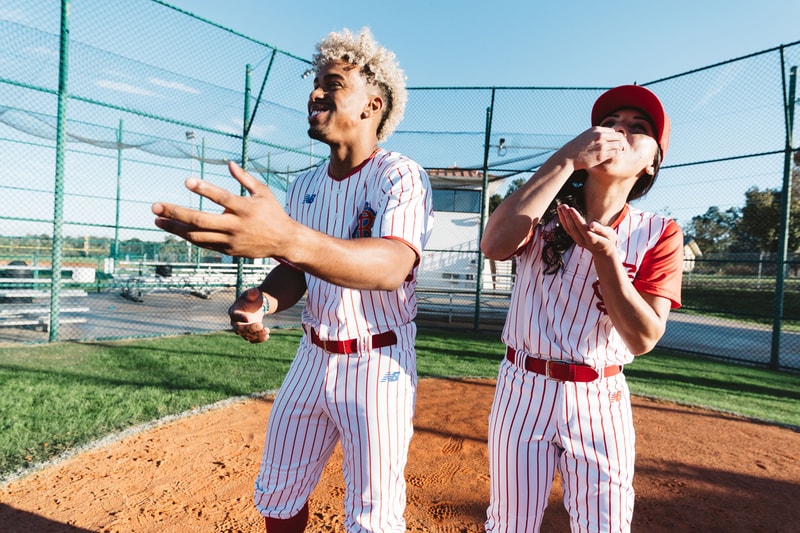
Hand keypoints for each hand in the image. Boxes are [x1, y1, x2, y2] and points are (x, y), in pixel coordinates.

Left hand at [151, 161, 294, 257]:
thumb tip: (229, 163)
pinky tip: (175, 229)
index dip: (205, 189)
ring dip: (175, 228)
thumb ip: (245, 178)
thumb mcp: (263, 192)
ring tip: (157, 219)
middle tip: (156, 206)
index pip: (222, 197)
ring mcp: (230, 240)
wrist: (284, 241)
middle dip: (176, 213)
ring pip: (198, 235)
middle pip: (201, 220)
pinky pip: (204, 243)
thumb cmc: (273, 212)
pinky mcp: (228, 250)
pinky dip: (188, 236)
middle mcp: (236, 225)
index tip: (186, 181)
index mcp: (245, 208)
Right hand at [228, 287, 269, 343]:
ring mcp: (242, 330)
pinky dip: (259, 339)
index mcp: (234, 311)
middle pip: (239, 329)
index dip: (241, 318)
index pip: (235, 316)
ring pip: (247, 336)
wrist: (256, 305)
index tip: (248, 319)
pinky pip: (252, 340)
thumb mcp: (252, 294)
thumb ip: (252, 293)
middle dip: (250, 328)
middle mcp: (235, 322)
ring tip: (267, 330)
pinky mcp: (249, 335)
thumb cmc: (252, 298)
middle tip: (261, 325)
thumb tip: (254, 291)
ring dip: (257, 335)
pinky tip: (267, 336)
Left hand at [556, 204, 617, 257]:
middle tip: (563, 206)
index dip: (576, 218)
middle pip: (573, 228)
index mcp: (592, 239)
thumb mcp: (609, 234)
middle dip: (567, 216)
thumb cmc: (608, 240)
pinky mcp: (575, 238)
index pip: (582, 228)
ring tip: (560, 207)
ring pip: (568, 229)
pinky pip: (567, 229)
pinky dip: (563, 221)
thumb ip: (600, 229)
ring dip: (563, 218)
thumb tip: (591, 225)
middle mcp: (583, 241)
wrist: (603, 251)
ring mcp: (578, 240)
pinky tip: (561, 213)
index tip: (571, 209)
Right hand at [558, 126, 625, 170]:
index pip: (613, 131)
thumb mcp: (586, 135)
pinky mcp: (602, 155)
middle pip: (619, 136)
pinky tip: (611, 156)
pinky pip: (615, 153)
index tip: (612, 142)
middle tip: (617, 147)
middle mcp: (600, 136)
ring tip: (615, 152)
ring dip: (619, 148)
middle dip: (619, 142)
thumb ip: (595, 134)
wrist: (568, 156)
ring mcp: (601, 146)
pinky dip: (615, 154)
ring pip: (619, 145)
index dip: (614, 137)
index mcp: (596, 130)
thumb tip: (604, 135)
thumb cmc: (576, 147)